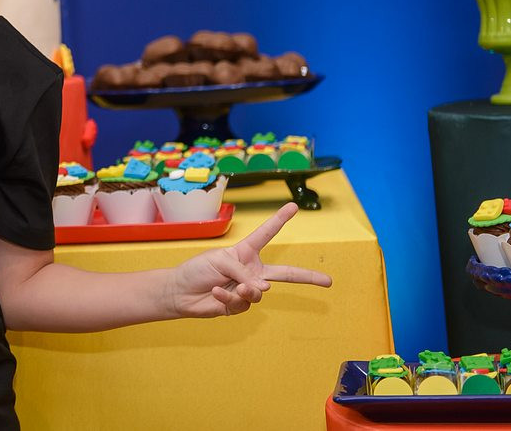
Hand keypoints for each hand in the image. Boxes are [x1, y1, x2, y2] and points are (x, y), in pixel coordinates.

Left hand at [167, 202, 331, 318]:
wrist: (181, 292)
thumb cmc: (198, 270)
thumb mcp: (220, 261)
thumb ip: (244, 272)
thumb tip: (262, 290)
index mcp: (246, 252)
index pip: (266, 234)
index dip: (279, 220)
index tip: (293, 205)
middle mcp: (252, 271)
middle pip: (285, 274)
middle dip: (308, 278)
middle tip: (329, 280)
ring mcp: (248, 289)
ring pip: (258, 293)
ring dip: (244, 290)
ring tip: (230, 287)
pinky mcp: (240, 306)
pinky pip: (243, 302)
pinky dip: (227, 296)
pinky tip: (216, 292)